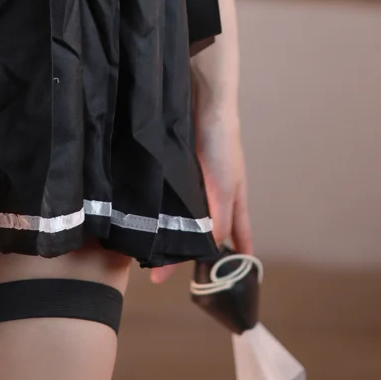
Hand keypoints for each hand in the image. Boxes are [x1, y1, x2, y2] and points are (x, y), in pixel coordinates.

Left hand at [150, 87, 251, 284]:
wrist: (203, 103)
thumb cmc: (222, 145)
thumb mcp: (225, 188)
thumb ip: (220, 219)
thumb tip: (213, 249)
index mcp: (232, 198)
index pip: (239, 233)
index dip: (237, 253)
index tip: (234, 276)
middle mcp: (212, 191)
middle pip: (204, 227)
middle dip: (191, 248)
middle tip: (165, 271)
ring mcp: (191, 179)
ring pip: (181, 213)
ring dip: (169, 231)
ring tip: (148, 250)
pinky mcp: (172, 167)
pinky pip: (165, 195)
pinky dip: (157, 209)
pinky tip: (141, 218)